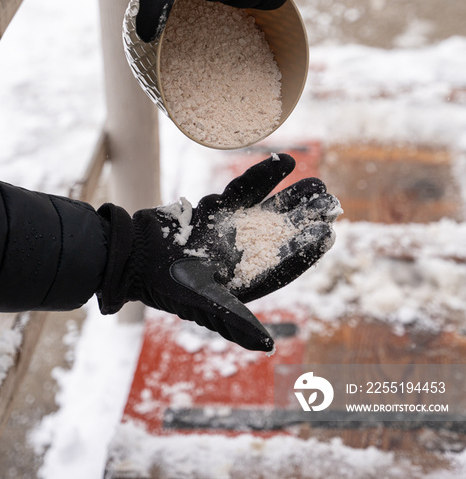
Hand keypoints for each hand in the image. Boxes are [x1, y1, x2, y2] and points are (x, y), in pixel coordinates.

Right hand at [98, 154, 339, 351]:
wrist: (132, 254)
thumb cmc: (165, 285)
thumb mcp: (202, 303)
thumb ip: (235, 320)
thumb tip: (267, 346)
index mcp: (242, 281)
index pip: (282, 264)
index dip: (305, 250)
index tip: (328, 234)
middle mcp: (239, 255)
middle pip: (281, 234)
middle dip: (305, 219)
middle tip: (331, 203)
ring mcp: (228, 229)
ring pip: (268, 210)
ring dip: (292, 197)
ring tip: (318, 183)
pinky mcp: (214, 209)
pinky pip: (243, 190)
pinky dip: (263, 176)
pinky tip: (285, 162)